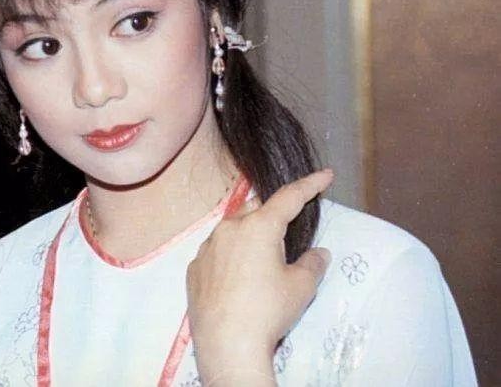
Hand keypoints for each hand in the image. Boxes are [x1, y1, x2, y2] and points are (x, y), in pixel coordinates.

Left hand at [186, 170, 333, 383]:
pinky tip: (238, 281)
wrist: (227, 343)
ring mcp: (207, 248)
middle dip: (273, 216)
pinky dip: (230, 258)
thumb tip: (318, 254)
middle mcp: (228, 229)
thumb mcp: (301, 287)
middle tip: (287, 236)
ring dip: (249, 238)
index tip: (325, 175)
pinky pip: (216, 253)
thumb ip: (312, 264)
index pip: (289, 197)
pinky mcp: (194, 269)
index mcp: (258, 227)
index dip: (309, 185)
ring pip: (232, 231)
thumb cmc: (268, 310)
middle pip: (256, 210)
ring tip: (261, 265)